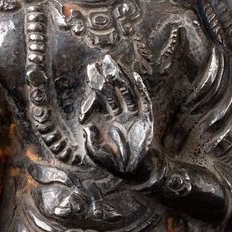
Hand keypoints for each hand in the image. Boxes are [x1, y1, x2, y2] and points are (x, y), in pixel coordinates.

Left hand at [80, 55, 154, 179]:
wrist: (130, 169)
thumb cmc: (110, 161)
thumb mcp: (96, 152)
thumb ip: (91, 139)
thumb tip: (86, 125)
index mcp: (105, 118)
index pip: (100, 98)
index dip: (96, 86)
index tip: (91, 73)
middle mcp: (118, 114)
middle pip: (112, 91)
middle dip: (106, 77)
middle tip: (100, 62)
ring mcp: (132, 115)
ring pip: (126, 93)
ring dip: (120, 79)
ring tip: (114, 65)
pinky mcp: (145, 119)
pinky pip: (143, 101)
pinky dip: (140, 89)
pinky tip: (135, 76)